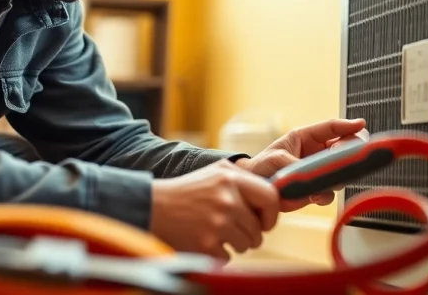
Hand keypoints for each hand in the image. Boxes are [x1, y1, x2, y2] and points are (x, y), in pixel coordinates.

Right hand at [149, 158, 279, 260]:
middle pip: (259, 229)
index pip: (271, 197)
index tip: (264, 221)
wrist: (153, 207)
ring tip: (216, 232)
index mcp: (231, 178)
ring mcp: (217, 223)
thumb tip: (274, 196)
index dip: (271, 214)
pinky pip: (228, 257)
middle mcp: (227, 200)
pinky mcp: (206, 244)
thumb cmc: (188, 190)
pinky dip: (219, 253)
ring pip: (247, 245)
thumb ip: (244, 179)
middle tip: (234, 229)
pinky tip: (205, 240)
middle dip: (251, 233)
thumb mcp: (216, 171)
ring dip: (236, 244)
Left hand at [235, 118, 368, 211]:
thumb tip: (312, 174)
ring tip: (327, 179)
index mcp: (307, 137)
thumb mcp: (275, 159)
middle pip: (346, 147)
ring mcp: (319, 171)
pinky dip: (326, 194)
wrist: (254, 189)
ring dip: (338, 174)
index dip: (348, 125)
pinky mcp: (316, 189)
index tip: (361, 125)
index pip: (332, 127)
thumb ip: (294, 164)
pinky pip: (330, 192)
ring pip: (342, 171)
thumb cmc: (262, 166)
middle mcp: (317, 153)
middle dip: (349, 150)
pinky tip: (314, 196)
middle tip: (343, 157)